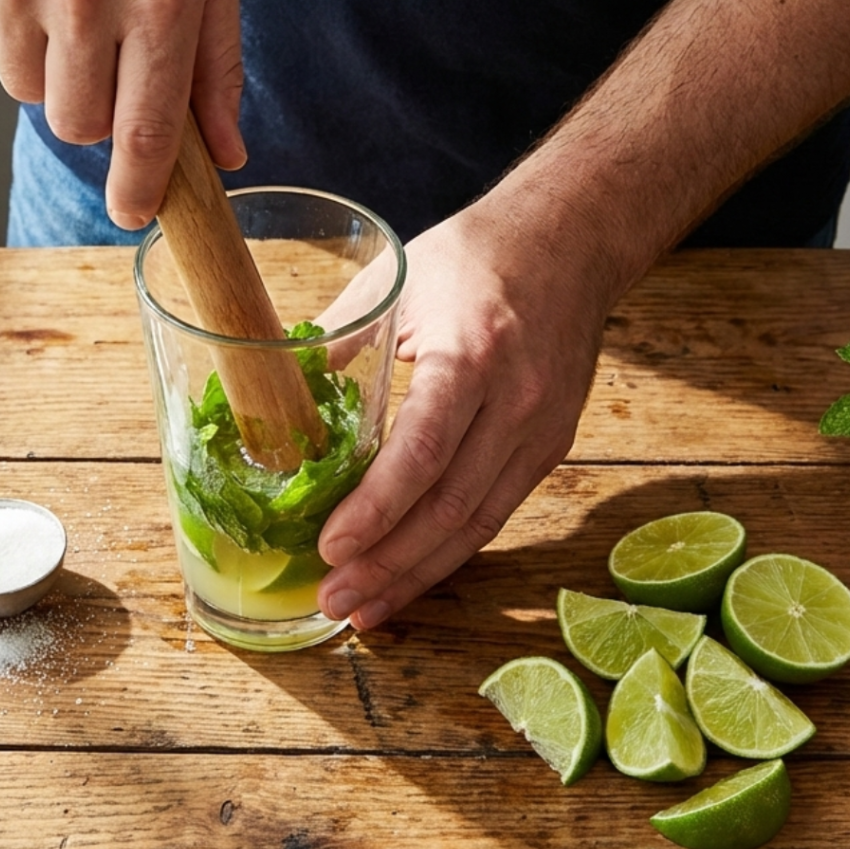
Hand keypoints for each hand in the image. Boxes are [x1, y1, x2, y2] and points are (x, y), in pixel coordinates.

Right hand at [0, 0, 245, 228]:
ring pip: (27, 92)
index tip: (134, 213)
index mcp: (157, 0)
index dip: (140, 186)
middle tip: (108, 61)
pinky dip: (9, 37)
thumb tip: (224, 152)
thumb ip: (217, 70)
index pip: (146, 130)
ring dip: (52, 72)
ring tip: (72, 10)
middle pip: (79, 123)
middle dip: (98, 114)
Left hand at [316, 174, 612, 629]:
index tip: (328, 548)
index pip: (424, 451)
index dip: (376, 509)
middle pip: (450, 506)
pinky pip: (496, 510)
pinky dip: (451, 549)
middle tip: (333, 600)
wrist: (570, 241)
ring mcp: (542, 429)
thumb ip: (338, 341)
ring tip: (364, 607)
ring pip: (477, 523)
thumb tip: (279, 397)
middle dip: (387, 564)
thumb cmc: (476, 255)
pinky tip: (413, 572)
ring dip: (417, 573)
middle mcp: (517, 402)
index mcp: (472, 354)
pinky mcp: (551, 444)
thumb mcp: (396, 281)